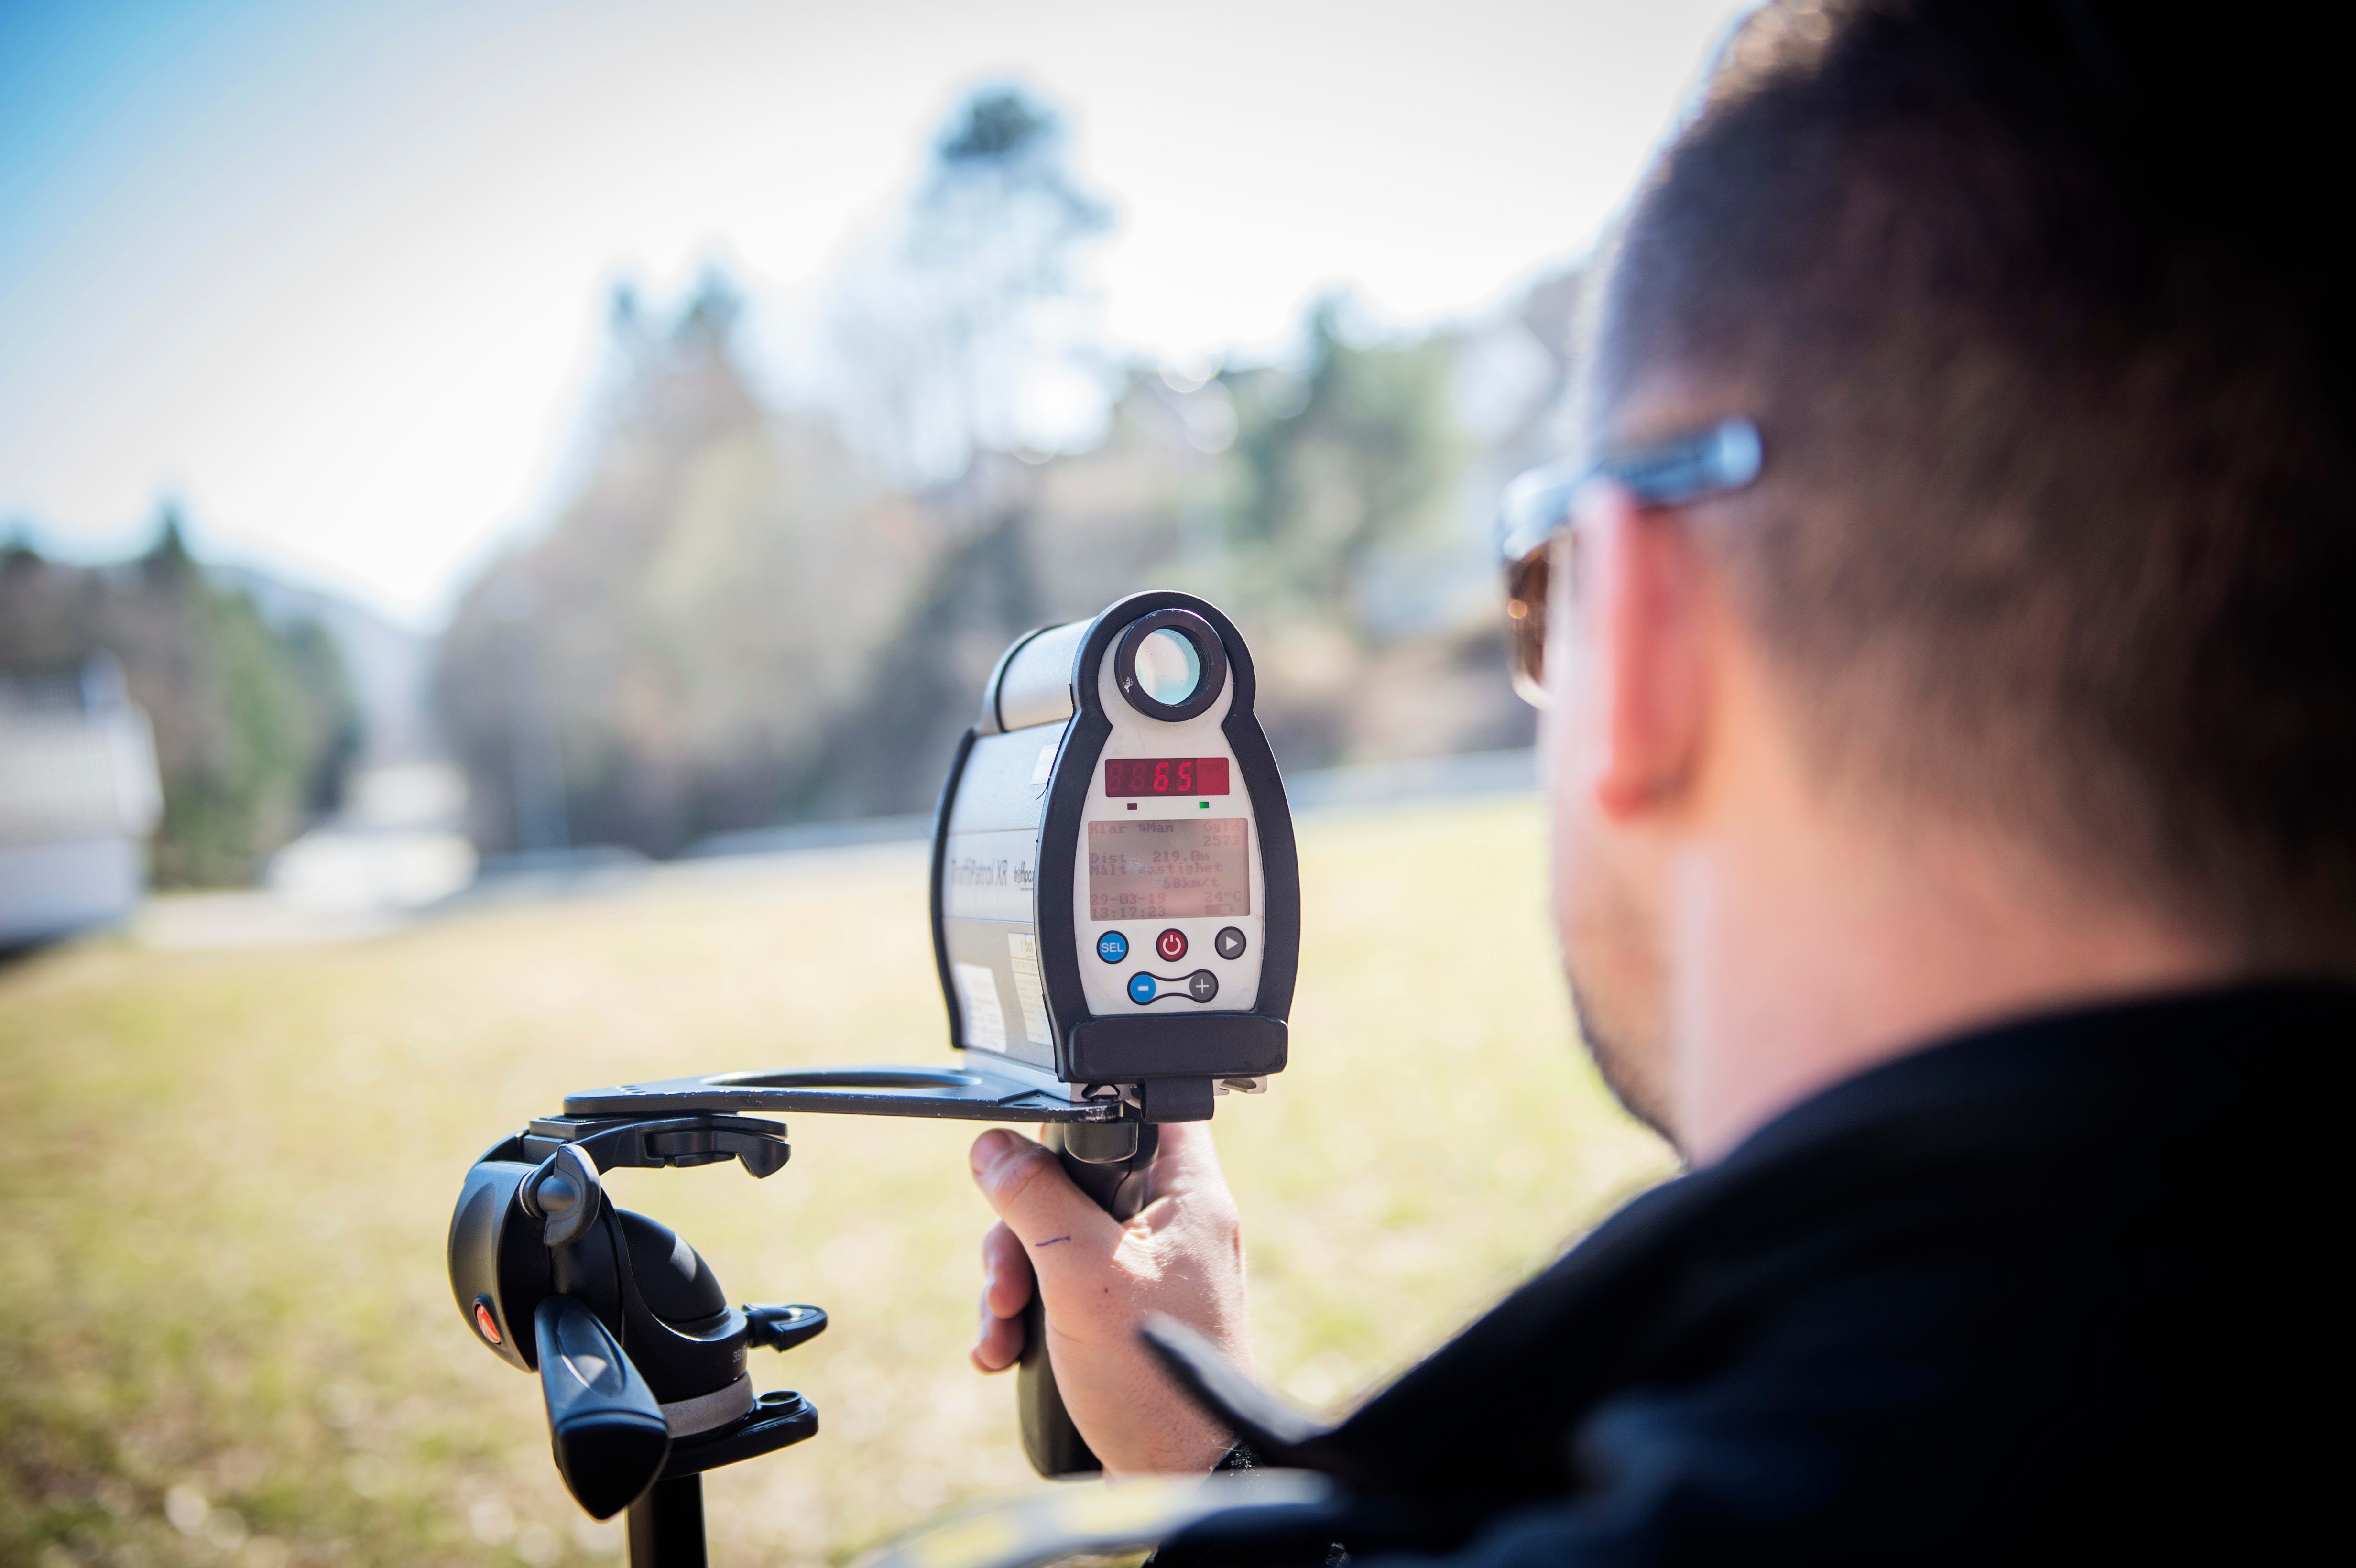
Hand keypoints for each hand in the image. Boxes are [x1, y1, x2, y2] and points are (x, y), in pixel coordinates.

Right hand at [968, 1122, 1247, 1474]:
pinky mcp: (1118, 1315)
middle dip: (1018, 1234)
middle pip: (1073, 1181)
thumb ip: (1035, 1200)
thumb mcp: (1081, 1273)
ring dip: (1010, 1285)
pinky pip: (1057, 1289)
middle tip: (1007, 1281)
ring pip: (1053, 1239)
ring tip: (1003, 1331)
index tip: (1035, 1152)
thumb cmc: (1153, 1378)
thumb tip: (992, 1146)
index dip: (1084, 1117)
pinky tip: (1004, 1350)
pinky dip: (1024, 1316)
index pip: (1144, 1110)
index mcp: (1187, 1196)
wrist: (1176, 1478)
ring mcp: (1144, 1272)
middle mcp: (1171, 1226)